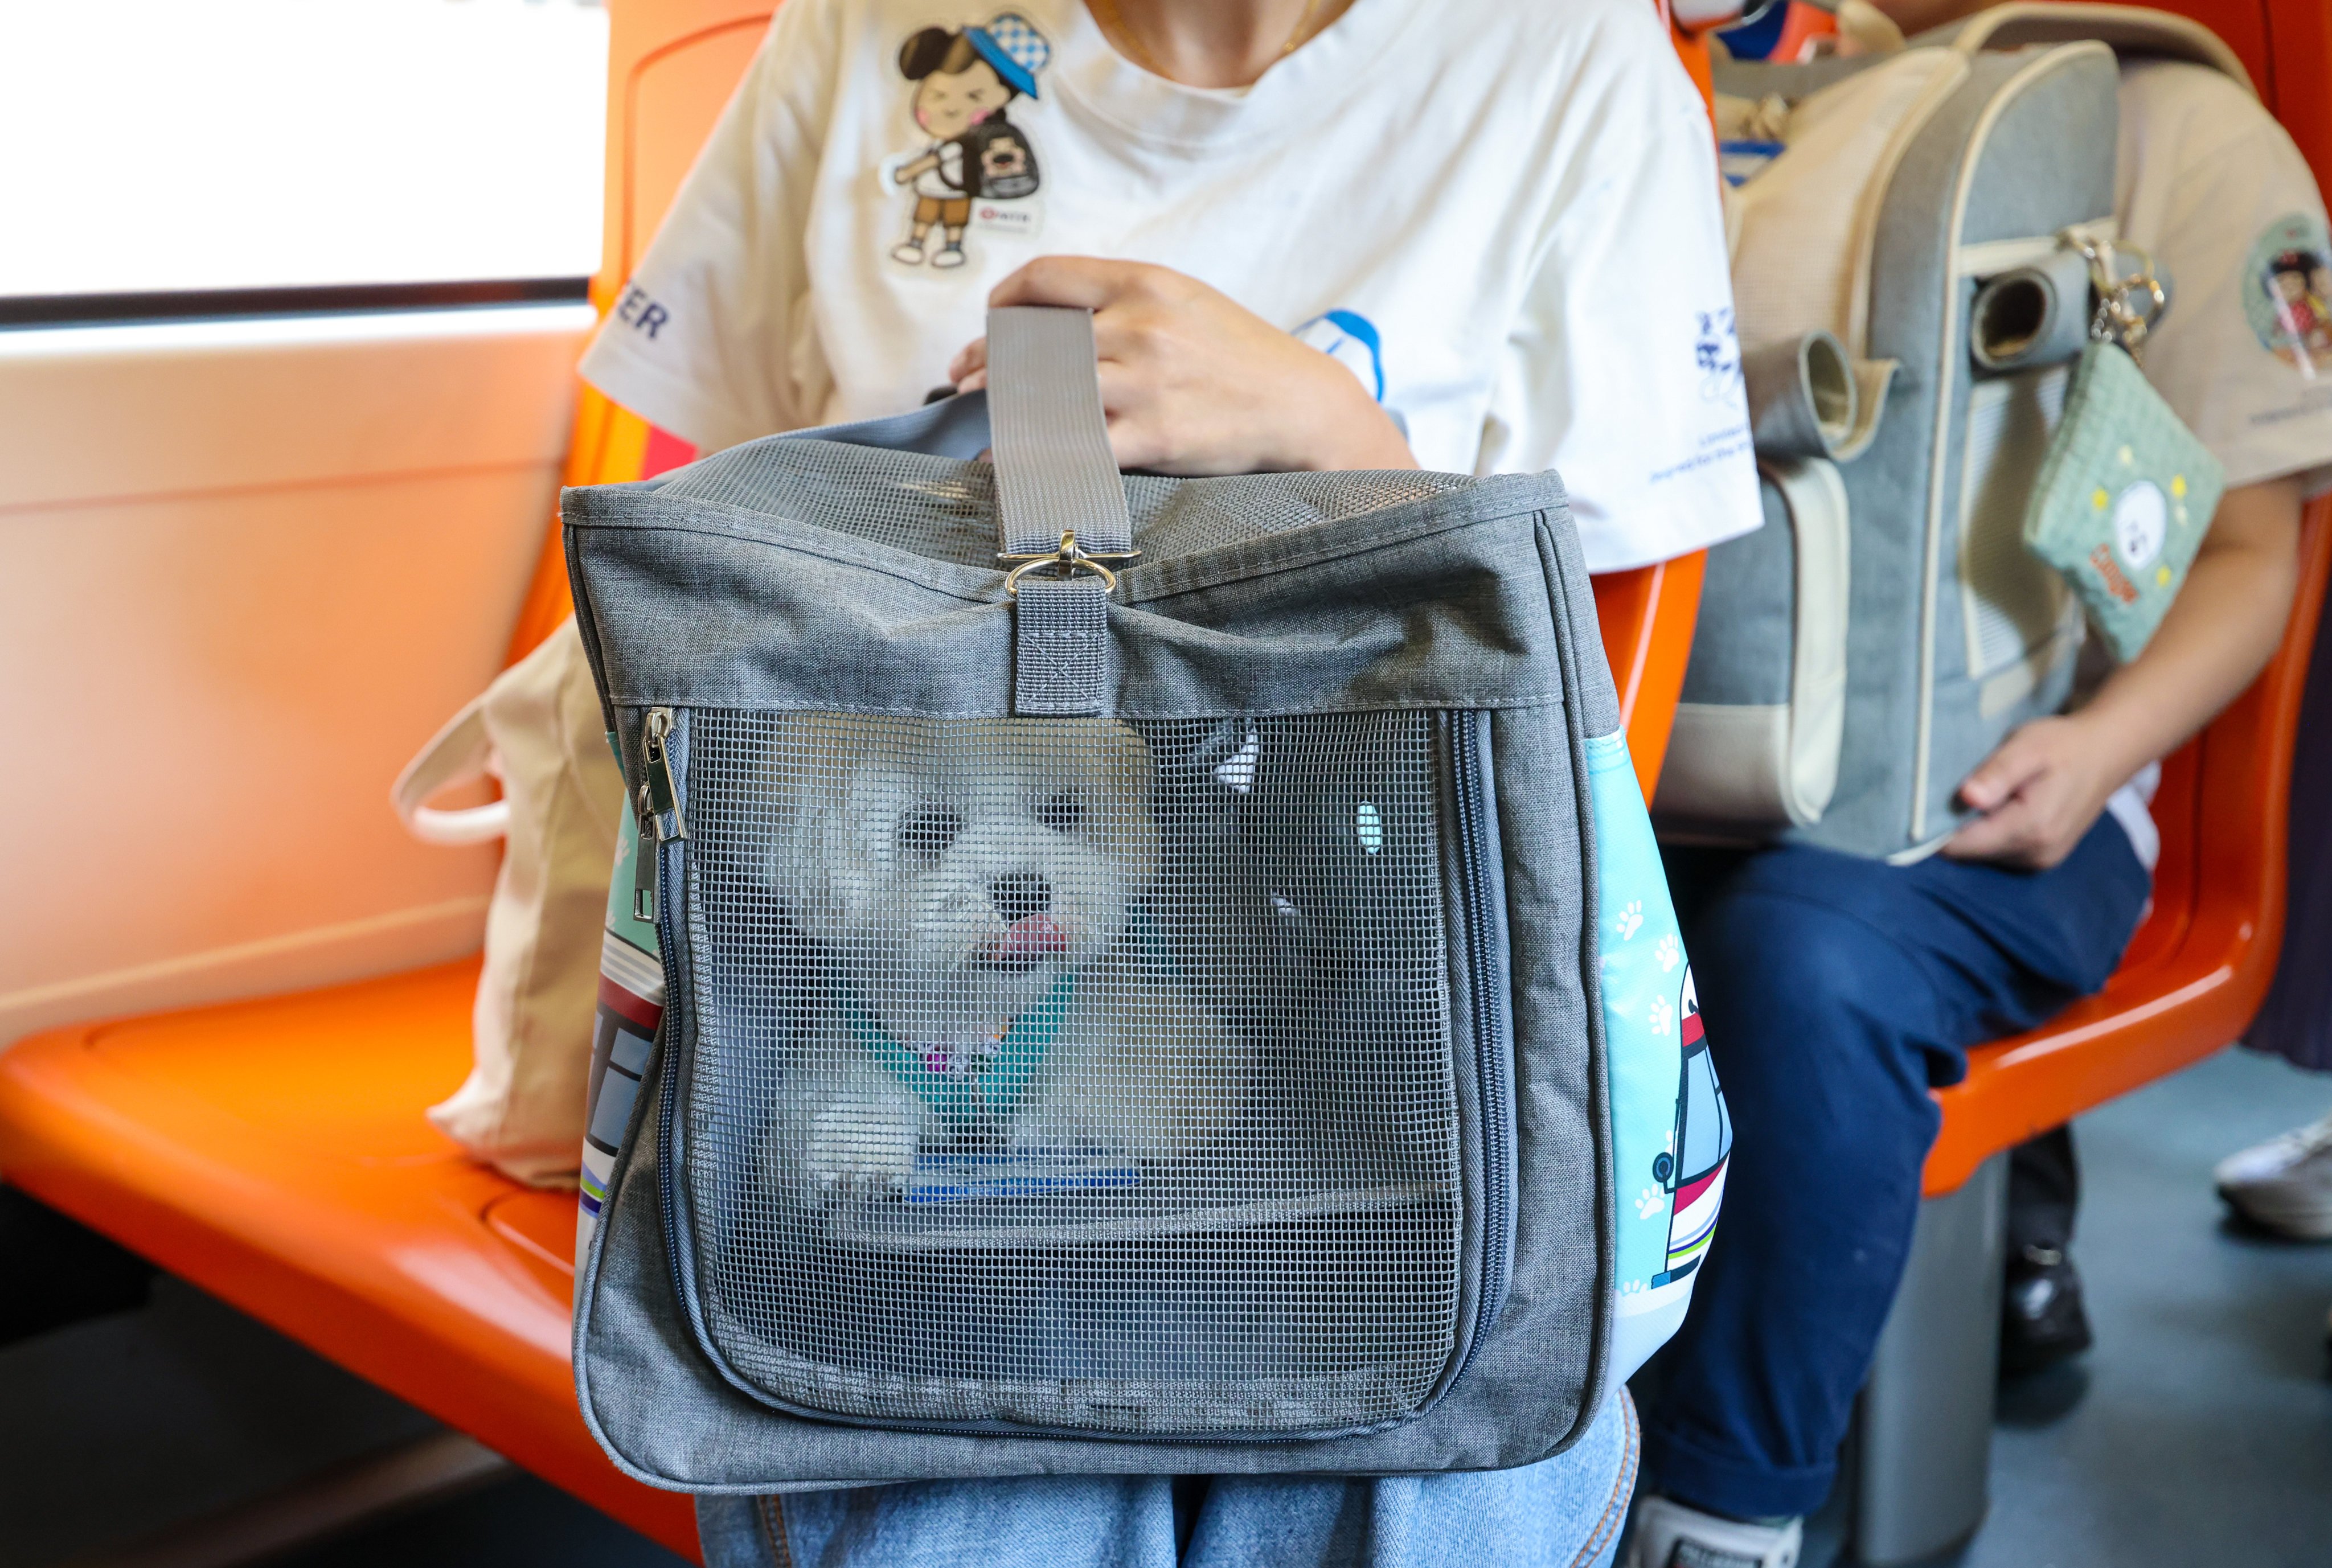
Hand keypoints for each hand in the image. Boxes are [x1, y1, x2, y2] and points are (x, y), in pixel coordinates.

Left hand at [949, 257, 1416, 475]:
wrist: (1303, 406)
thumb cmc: (1243, 359)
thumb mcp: (1187, 304)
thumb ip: (1126, 302)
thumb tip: (1056, 319)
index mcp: (1146, 283)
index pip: (1048, 277)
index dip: (1004, 299)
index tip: (990, 321)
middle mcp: (1139, 326)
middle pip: (1032, 337)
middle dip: (987, 361)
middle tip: (964, 381)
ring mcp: (1144, 382)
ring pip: (1042, 389)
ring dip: (999, 407)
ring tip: (982, 417)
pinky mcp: (1152, 435)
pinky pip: (1070, 445)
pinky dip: (1027, 456)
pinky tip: (1004, 464)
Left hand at [1942, 714, 2124, 869]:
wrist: (2106, 753)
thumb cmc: (2063, 744)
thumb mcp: (2027, 746)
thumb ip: (1997, 773)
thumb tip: (1966, 797)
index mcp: (2030, 828)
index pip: (1960, 845)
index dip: (1933, 827)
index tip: (1922, 802)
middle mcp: (2035, 853)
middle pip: (1968, 852)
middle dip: (1952, 826)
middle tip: (1952, 789)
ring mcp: (2041, 860)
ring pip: (1981, 853)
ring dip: (1971, 829)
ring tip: (1979, 794)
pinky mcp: (2043, 858)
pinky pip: (1999, 851)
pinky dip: (1989, 832)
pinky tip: (1995, 806)